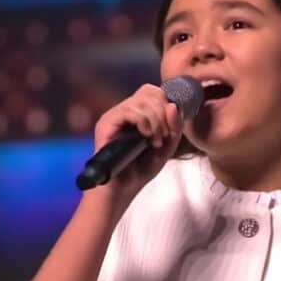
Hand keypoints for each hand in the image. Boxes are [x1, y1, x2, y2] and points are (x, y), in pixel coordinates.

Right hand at [88, 83, 182, 203]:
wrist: (122, 189)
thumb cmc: (140, 170)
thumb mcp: (166, 147)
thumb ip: (174, 127)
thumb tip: (173, 105)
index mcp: (137, 113)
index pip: (153, 91)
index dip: (166, 104)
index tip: (169, 128)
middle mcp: (124, 111)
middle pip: (149, 91)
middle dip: (163, 113)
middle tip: (163, 136)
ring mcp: (114, 116)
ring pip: (141, 101)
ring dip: (156, 121)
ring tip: (155, 142)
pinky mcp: (106, 123)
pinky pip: (129, 110)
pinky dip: (144, 122)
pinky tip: (146, 137)